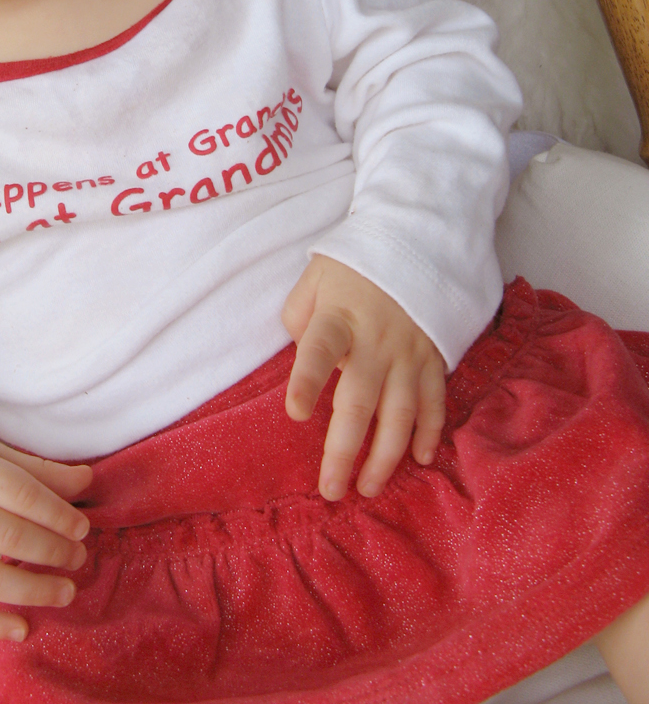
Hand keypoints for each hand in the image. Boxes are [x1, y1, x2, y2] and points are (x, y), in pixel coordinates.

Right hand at [0, 434, 92, 639]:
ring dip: (33, 591)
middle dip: (51, 551)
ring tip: (66, 591)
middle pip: (6, 537)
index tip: (82, 529)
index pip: (20, 493)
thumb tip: (86, 480)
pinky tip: (23, 630)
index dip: (56, 514)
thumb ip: (40, 471)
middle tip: (78, 558)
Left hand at [281, 253, 445, 501]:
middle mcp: (376, 341)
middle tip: (330, 489)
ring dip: (385, 455)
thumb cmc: (354, 267)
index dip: (307, 379)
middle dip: (345, 449)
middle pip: (360, 400)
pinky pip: (435, 401)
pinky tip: (419, 460)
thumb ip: (299, 317)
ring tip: (367, 487)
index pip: (319, 349)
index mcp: (339, 318)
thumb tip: (300, 352)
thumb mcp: (314, 278)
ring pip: (400, 413)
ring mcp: (409, 353)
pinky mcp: (434, 358)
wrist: (416, 241)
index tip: (296, 412)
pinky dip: (430, 432)